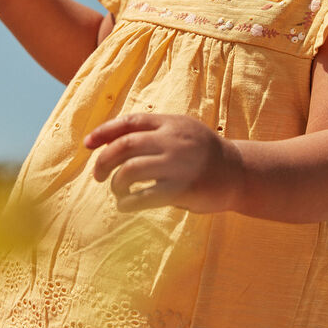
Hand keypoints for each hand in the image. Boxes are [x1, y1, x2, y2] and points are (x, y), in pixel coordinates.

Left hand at [84, 114, 242, 212]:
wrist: (240, 173)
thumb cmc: (204, 156)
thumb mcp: (183, 132)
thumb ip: (156, 133)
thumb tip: (111, 142)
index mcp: (171, 123)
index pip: (130, 122)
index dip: (104, 132)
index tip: (87, 144)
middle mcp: (173, 140)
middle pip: (124, 146)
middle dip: (103, 161)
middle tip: (97, 176)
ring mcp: (178, 164)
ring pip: (129, 170)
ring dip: (116, 183)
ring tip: (118, 191)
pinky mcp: (182, 188)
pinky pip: (143, 196)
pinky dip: (127, 203)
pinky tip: (125, 206)